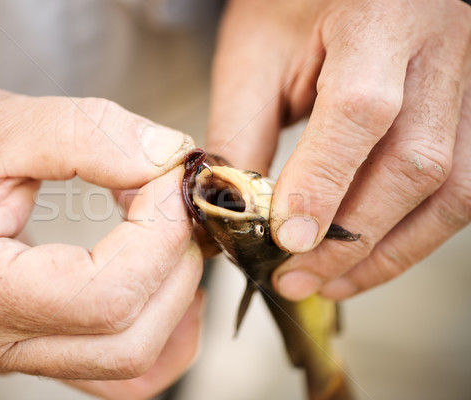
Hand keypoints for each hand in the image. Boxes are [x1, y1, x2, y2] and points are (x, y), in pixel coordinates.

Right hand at [0, 74, 201, 398]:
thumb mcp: (0, 122)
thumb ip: (92, 135)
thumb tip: (168, 156)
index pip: (107, 293)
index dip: (161, 233)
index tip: (172, 179)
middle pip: (128, 340)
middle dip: (174, 266)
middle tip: (175, 204)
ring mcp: (6, 350)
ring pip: (128, 365)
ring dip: (172, 300)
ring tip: (172, 238)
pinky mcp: (23, 341)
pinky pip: (110, 371)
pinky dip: (155, 333)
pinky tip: (165, 289)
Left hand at [207, 0, 470, 299]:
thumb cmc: (293, 5)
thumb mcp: (256, 56)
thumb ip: (243, 130)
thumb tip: (238, 212)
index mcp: (378, 18)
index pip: (360, 110)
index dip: (324, 184)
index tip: (288, 239)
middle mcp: (440, 48)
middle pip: (416, 162)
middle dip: (353, 237)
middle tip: (299, 275)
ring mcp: (468, 81)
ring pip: (454, 188)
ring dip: (391, 250)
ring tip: (334, 280)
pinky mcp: (470, 110)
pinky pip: (461, 186)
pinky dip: (415, 232)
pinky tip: (372, 252)